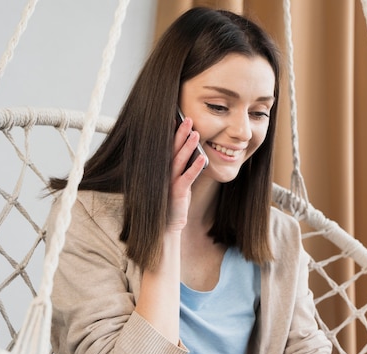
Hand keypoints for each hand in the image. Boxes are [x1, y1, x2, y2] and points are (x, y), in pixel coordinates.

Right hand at [167, 116, 206, 230]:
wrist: (167, 224)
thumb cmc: (173, 200)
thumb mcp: (178, 180)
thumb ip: (183, 166)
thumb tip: (195, 150)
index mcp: (164, 168)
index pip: (168, 146)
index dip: (173, 132)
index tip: (177, 117)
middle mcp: (164, 172)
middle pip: (173, 149)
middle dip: (180, 133)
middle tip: (188, 118)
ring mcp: (170, 182)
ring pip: (179, 160)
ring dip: (188, 146)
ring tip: (195, 133)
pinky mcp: (177, 192)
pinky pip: (187, 177)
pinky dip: (195, 167)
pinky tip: (202, 157)